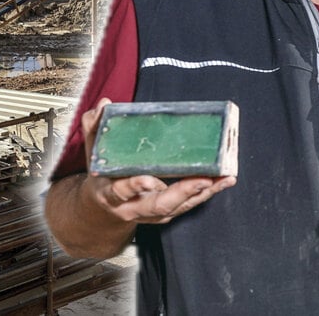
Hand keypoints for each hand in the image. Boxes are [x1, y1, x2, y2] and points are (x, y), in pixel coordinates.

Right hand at [80, 99, 236, 224]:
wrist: (102, 211)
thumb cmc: (101, 177)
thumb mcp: (93, 152)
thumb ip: (95, 128)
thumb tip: (104, 105)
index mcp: (109, 193)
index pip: (120, 191)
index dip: (133, 186)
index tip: (146, 179)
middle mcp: (132, 207)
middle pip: (158, 205)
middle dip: (182, 193)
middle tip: (202, 179)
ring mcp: (151, 213)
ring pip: (179, 206)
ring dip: (203, 192)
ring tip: (224, 176)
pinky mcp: (167, 212)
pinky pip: (189, 203)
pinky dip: (208, 192)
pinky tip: (225, 179)